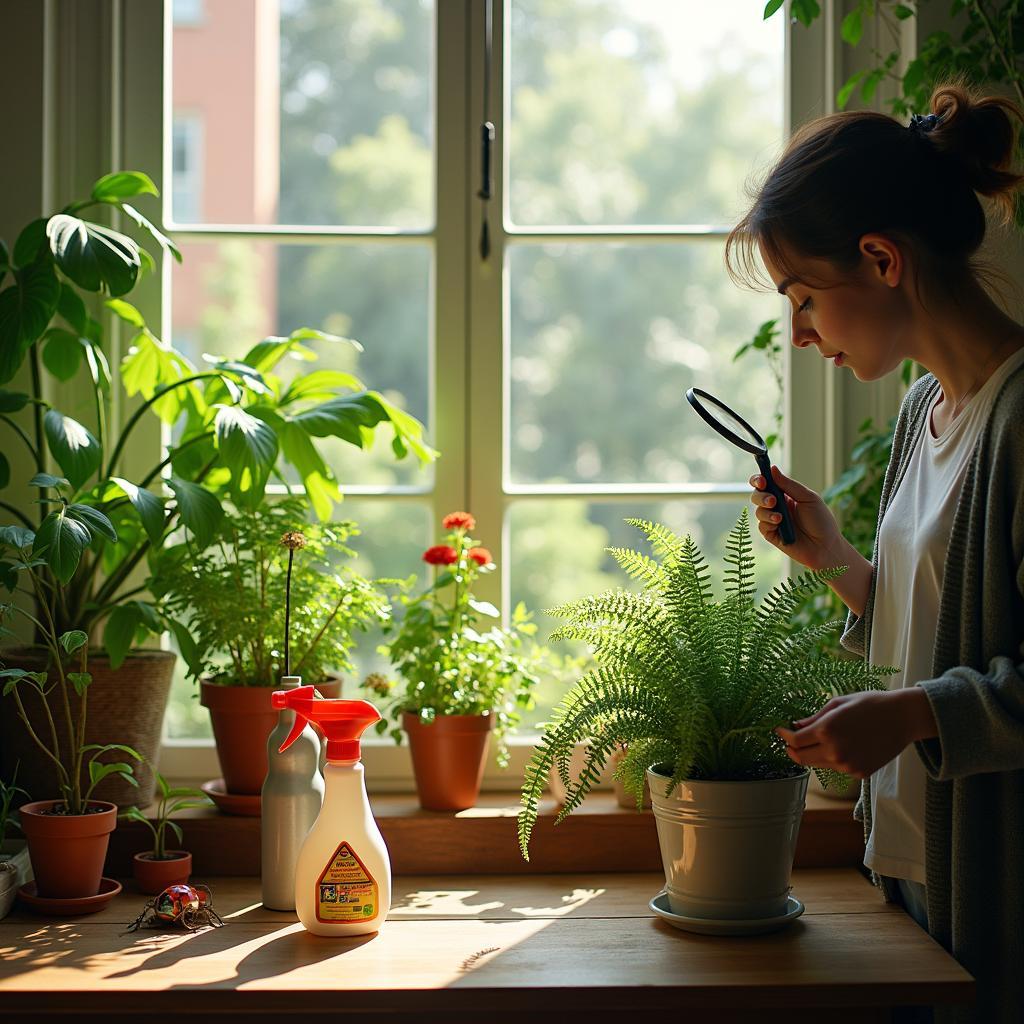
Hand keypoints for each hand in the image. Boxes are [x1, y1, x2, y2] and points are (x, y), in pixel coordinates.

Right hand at [749, 464, 844, 571]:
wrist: (825, 546)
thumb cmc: (821, 521)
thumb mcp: (808, 498)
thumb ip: (789, 484)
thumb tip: (772, 469)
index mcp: (786, 495)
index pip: (766, 483)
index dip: (759, 480)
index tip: (762, 480)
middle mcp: (778, 506)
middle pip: (757, 495)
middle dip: (761, 496)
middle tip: (772, 500)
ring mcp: (773, 520)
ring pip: (758, 510)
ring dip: (766, 511)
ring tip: (780, 517)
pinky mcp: (771, 534)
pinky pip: (761, 526)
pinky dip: (768, 523)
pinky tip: (779, 524)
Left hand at [773, 690, 930, 777]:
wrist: (903, 718)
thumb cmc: (870, 704)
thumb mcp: (838, 704)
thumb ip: (814, 718)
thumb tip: (796, 726)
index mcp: (827, 730)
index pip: (795, 742)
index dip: (784, 737)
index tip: (780, 731)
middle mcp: (835, 751)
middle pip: (801, 758)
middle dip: (792, 749)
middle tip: (790, 740)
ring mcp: (847, 765)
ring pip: (817, 764)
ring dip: (812, 754)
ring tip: (816, 740)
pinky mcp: (859, 773)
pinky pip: (836, 767)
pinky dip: (832, 758)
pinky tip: (842, 746)